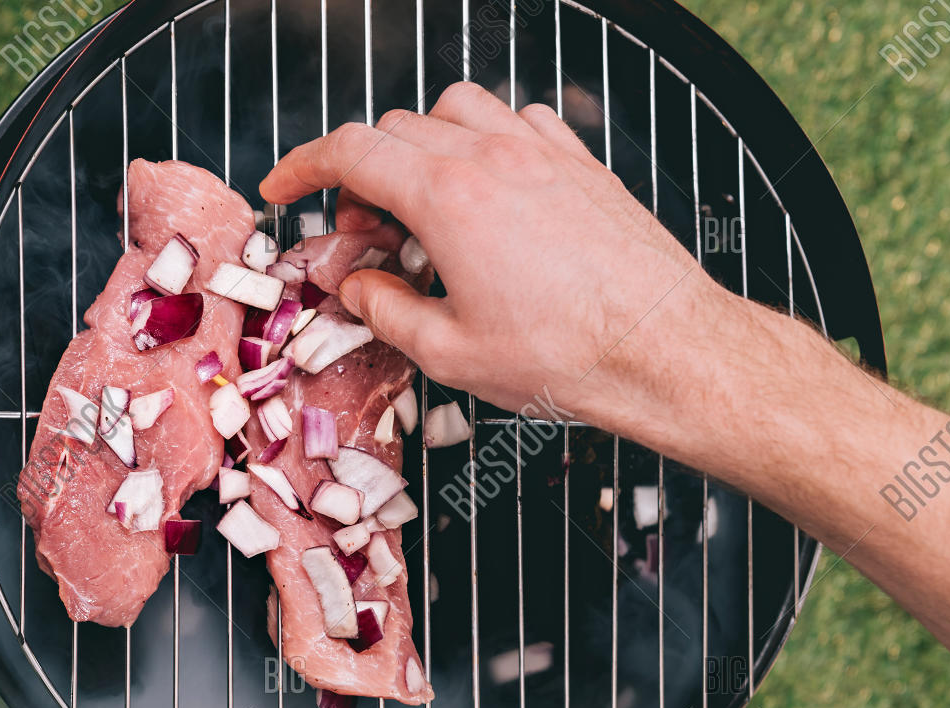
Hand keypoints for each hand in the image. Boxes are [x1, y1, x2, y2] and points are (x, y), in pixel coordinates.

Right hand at [259, 81, 759, 455]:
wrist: (663, 349)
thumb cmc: (568, 356)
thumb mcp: (450, 353)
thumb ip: (387, 312)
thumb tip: (359, 291)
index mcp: (448, 199)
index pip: (349, 151)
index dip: (302, 167)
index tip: (286, 189)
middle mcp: (493, 156)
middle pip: (395, 129)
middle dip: (361, 175)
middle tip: (366, 236)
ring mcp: (542, 151)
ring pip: (455, 109)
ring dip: (422, 146)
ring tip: (425, 207)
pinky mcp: (581, 163)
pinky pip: (518, 119)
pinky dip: (486, 142)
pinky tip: (491, 192)